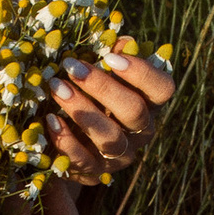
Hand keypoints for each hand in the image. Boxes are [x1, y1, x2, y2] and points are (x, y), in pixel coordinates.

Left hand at [47, 45, 175, 185]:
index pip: (163, 89)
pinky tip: (50, 119)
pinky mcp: (95, 173)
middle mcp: (140, 132)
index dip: (142, 73)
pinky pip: (84, 161)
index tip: (110, 57)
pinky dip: (66, 140)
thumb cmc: (86, 93)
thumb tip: (121, 42)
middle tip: (72, 66)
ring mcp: (119, 156)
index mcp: (149, 103)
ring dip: (82, 111)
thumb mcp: (98, 71)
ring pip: (111, 138)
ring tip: (56, 87)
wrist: (65, 137)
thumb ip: (109, 56)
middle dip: (102, 87)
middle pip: (134, 112)